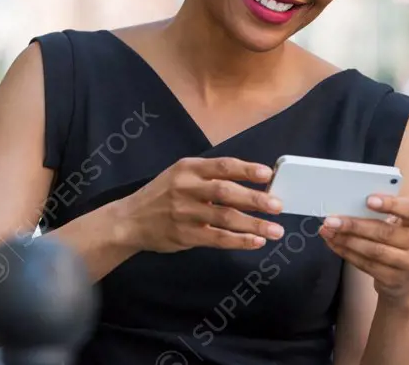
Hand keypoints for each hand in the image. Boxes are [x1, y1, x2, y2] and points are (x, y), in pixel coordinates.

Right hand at [117, 156, 285, 253]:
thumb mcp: (180, 176)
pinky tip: (256, 242)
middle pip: (226, 192)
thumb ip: (209, 178)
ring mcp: (184, 212)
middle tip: (278, 205)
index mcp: (187, 168)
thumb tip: (251, 185)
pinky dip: (239, 241)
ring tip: (275, 230)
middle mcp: (185, 188)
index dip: (247, 170)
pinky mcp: (185, 235)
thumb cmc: (162, 195)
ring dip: (254, 224)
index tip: (268, 174)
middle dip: (255, 199)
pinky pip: (217, 238)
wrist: (130, 220)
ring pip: (225, 217)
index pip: (222, 165)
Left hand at [320, 195, 408, 304]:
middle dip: (354, 225)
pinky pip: (366, 265)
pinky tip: (334, 244)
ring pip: (373, 251)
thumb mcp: (396, 225)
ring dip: (346, 240)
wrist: (405, 280)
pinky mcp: (395, 279)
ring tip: (327, 232)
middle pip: (384, 232)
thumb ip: (378, 214)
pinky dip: (346, 253)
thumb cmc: (396, 241)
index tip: (368, 200)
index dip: (390, 204)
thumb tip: (344, 205)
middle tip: (331, 220)